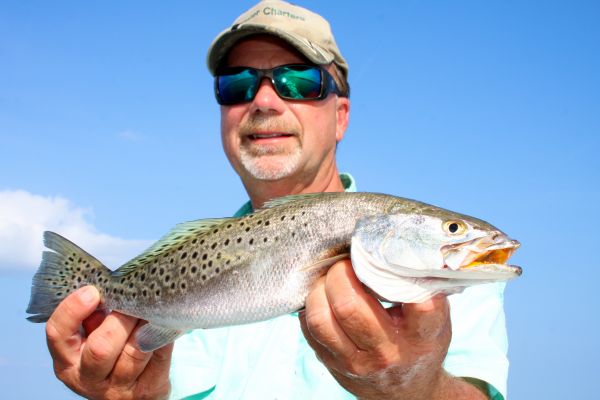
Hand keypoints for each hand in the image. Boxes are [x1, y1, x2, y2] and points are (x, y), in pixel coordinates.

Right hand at [45, 285, 172, 399]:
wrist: (136, 390)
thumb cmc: (113, 352)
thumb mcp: (94, 338)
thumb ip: (95, 317)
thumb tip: (110, 288)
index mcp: (67, 361)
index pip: (58, 334)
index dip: (73, 310)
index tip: (92, 291)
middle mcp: (88, 379)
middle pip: (101, 348)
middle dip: (121, 319)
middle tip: (135, 301)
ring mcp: (119, 389)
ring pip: (135, 352)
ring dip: (146, 324)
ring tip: (153, 307)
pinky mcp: (148, 390)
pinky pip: (160, 355)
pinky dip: (164, 334)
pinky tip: (166, 321)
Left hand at [300, 259, 485, 399]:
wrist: (406, 392)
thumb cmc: (420, 343)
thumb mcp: (435, 321)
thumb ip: (420, 289)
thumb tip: (399, 244)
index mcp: (422, 337)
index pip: (418, 306)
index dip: (401, 274)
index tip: (388, 255)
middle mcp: (388, 352)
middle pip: (349, 306)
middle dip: (341, 274)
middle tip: (346, 263)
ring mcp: (356, 363)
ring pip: (321, 319)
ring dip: (319, 289)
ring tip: (330, 278)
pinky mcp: (331, 364)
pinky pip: (308, 328)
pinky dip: (311, 305)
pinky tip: (323, 295)